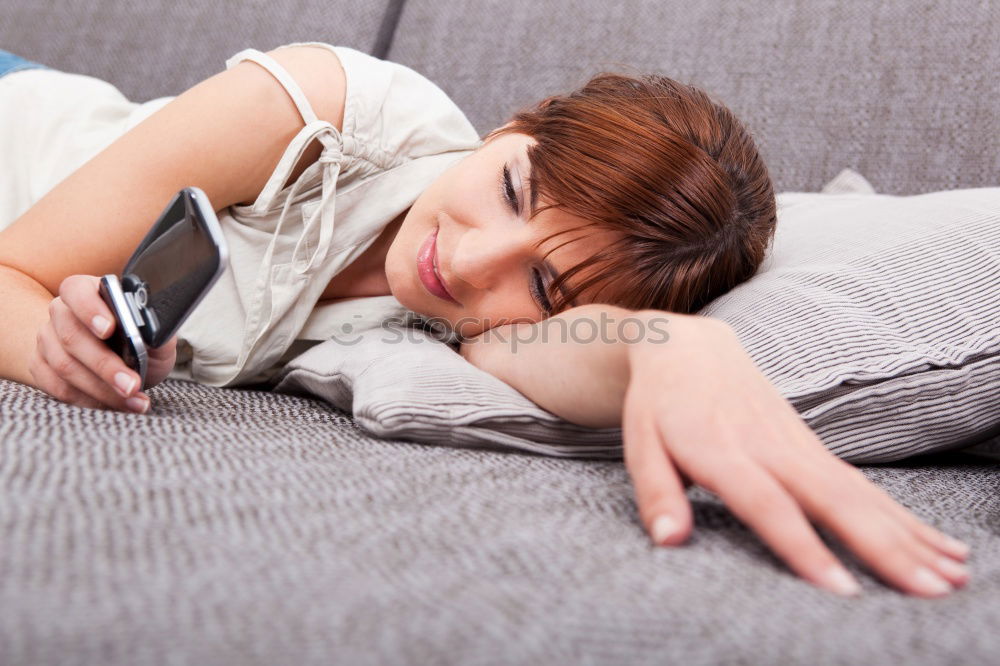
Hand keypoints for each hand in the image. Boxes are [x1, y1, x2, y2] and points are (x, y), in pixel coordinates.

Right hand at [28, 274, 176, 412]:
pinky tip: (113, 405)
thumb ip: (155, 330)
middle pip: (71, 336)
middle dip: (105, 365)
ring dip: (101, 389)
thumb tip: (154, 333)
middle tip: (132, 385)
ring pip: (64, 366)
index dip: (91, 309)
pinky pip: (58, 387)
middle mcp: (61, 312)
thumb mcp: (155, 334)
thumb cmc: (141, 342)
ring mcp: (47, 340)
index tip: (109, 329)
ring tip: (133, 400)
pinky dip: (88, 400)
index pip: (78, 291)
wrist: (122, 361)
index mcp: (88, 291)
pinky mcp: (41, 367)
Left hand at [622, 313, 971, 597]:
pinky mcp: (811, 444)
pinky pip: (861, 484)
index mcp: (722, 449)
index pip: (767, 504)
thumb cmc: (660, 404)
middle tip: (927, 587)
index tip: (841, 586)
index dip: (803, 545)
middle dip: (883, 545)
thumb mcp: (640, 444)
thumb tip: (668, 541)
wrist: (689, 348)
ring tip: (949, 574)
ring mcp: (796, 442)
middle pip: (832, 498)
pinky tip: (935, 543)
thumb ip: (656, 493)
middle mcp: (769, 445)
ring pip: (858, 491)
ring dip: (906, 533)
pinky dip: (900, 514)